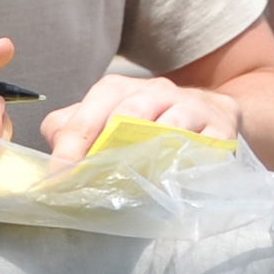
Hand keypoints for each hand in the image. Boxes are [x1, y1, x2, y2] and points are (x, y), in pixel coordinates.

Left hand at [39, 72, 240, 163]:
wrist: (210, 113)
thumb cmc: (146, 122)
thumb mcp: (105, 118)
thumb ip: (72, 129)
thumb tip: (53, 153)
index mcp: (117, 89)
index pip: (88, 114)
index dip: (71, 146)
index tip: (58, 177)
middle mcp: (154, 91)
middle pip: (127, 115)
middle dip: (106, 150)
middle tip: (89, 183)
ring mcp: (190, 106)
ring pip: (168, 126)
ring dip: (148, 155)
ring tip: (129, 184)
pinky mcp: (220, 127)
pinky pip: (205, 145)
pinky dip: (189, 162)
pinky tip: (174, 181)